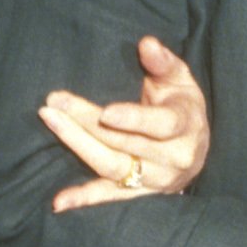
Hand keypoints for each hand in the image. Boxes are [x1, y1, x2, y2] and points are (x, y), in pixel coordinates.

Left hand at [40, 36, 210, 210]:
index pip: (160, 124)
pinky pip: (109, 198)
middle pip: (125, 143)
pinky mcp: (139, 193)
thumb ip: (163, 63)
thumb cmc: (182, 106)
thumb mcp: (179, 80)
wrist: (196, 147)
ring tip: (51, 122)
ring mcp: (155, 180)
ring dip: (79, 146)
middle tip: (54, 103)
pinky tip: (59, 202)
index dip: (132, 119)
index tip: (104, 112)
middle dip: (87, 122)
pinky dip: (83, 200)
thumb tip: (147, 44)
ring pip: (113, 167)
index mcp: (185, 126)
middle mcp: (172, 158)